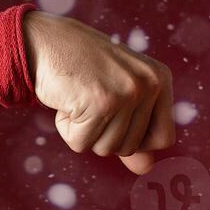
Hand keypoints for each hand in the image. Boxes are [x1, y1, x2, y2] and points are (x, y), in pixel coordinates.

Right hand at [23, 10, 176, 174]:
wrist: (45, 41)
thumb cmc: (82, 68)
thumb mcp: (116, 95)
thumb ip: (133, 131)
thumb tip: (146, 169)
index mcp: (160, 79)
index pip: (164, 139)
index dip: (137, 140)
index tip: (115, 117)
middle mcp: (149, 84)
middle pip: (131, 147)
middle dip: (103, 133)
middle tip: (90, 99)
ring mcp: (126, 93)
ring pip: (106, 149)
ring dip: (84, 131)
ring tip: (79, 98)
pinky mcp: (100, 103)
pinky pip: (82, 144)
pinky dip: (68, 129)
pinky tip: (67, 100)